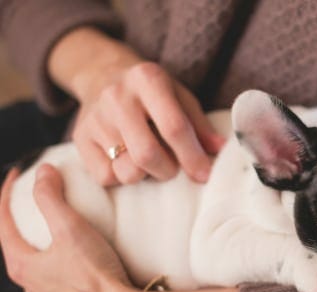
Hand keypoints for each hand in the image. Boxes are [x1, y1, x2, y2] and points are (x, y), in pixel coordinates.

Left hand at [0, 166, 248, 291]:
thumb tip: (43, 172)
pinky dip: (62, 271)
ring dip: (44, 251)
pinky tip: (77, 267)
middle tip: (37, 205)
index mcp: (22, 265)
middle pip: (19, 248)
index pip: (3, 223)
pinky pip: (59, 287)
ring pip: (39, 270)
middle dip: (24, 224)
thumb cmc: (94, 275)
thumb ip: (52, 198)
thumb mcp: (71, 229)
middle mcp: (30, 287)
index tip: (17, 175)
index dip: (7, 195)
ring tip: (60, 236)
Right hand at [49, 27, 225, 185]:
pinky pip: (105, 177)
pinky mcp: (80, 138)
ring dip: (145, 175)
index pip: (173, 127)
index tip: (204, 175)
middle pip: (147, 154)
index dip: (192, 156)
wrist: (102, 75)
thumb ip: (199, 125)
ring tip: (150, 162)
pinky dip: (122, 177)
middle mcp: (117, 97)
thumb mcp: (180, 97)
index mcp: (148, 79)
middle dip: (168, 170)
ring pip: (126, 170)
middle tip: (173, 168)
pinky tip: (127, 161)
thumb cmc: (152, 92)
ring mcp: (94, 118)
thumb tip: (221, 151)